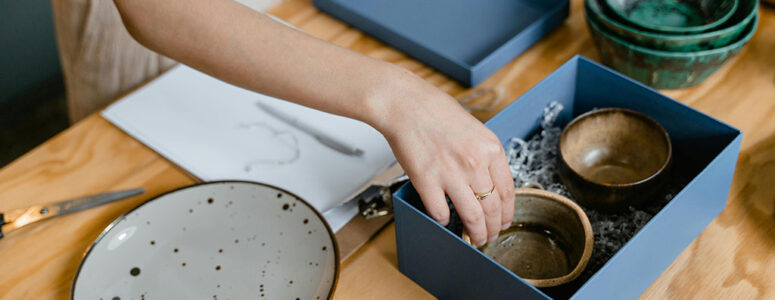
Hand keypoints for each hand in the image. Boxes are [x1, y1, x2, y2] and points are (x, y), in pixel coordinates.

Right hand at [371, 69, 514, 246]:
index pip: (508, 191)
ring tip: (473, 238)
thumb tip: (487, 183)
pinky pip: (441, 213)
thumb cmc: (434, 111)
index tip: (503, 222)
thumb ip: (484, 155)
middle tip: (489, 236)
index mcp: (491, 148)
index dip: (507, 213)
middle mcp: (475, 163)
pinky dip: (444, 221)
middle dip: (492, 229)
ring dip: (475, 233)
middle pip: (492, 209)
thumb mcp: (474, 129)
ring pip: (472, 217)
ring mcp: (452, 174)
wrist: (405, 104)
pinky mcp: (427, 181)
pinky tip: (444, 219)